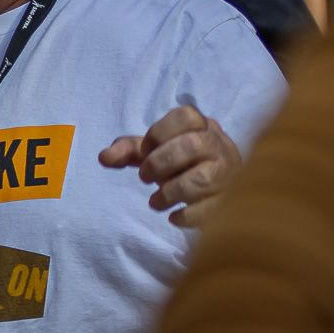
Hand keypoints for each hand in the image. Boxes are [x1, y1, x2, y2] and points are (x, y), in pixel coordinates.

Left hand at [98, 104, 243, 228]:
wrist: (219, 194)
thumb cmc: (183, 166)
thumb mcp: (156, 153)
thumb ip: (130, 150)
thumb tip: (104, 157)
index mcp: (204, 127)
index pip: (186, 116)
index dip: (159, 133)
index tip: (146, 150)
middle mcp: (221, 147)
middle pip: (191, 145)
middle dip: (160, 163)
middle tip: (145, 177)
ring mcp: (228, 175)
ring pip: (202, 178)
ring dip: (170, 192)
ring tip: (155, 202)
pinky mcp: (230, 203)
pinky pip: (209, 209)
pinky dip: (185, 216)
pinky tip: (173, 217)